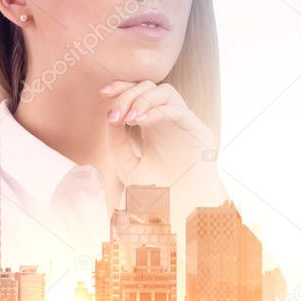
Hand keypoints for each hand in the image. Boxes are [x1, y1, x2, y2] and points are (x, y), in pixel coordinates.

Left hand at [100, 80, 226, 205]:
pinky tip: (140, 121)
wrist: (180, 213)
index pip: (138, 93)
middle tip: (114, 114)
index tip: (103, 93)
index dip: (122, 87)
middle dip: (128, 95)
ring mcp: (184, 124)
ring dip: (143, 99)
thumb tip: (110, 116)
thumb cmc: (156, 193)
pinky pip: (178, 109)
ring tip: (129, 118)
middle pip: (149, 88)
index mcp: (154, 126)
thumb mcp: (127, 167)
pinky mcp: (198, 131)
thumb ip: (116, 142)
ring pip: (165, 91)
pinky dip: (157, 110)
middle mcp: (169, 121)